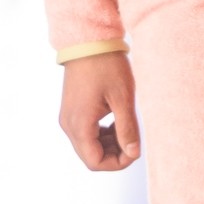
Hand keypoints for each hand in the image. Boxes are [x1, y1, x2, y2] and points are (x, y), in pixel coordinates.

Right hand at [58, 51, 139, 169]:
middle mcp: (68, 125)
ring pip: (88, 146)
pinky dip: (102, 134)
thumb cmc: (107, 66)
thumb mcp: (123, 99)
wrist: (89, 40)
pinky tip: (116, 121)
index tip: (136, 149)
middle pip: (90, 156)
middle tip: (134, 139)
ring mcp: (68, 117)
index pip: (95, 162)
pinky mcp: (72, 110)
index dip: (118, 163)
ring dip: (109, 144)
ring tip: (127, 128)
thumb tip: (133, 154)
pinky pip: (85, 132)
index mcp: (79, 125)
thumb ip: (128, 129)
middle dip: (114, 154)